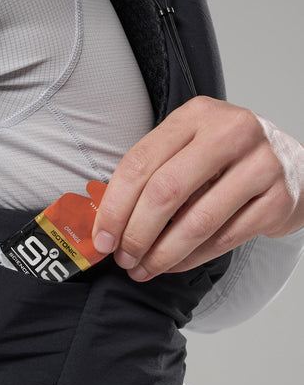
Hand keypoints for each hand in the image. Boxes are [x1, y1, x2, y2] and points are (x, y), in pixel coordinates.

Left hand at [92, 96, 303, 280]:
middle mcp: (231, 132)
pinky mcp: (278, 200)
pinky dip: (191, 258)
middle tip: (121, 257)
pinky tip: (174, 264)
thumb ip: (152, 174)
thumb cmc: (228, 159)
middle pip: (166, 191)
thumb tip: (107, 222)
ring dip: (161, 254)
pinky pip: (224, 239)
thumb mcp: (189, 148)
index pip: (141, 161)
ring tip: (142, 269)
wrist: (294, 166)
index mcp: (196, 115)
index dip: (114, 206)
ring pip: (197, 221)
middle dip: (135, 233)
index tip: (101, 237)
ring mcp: (260, 165)